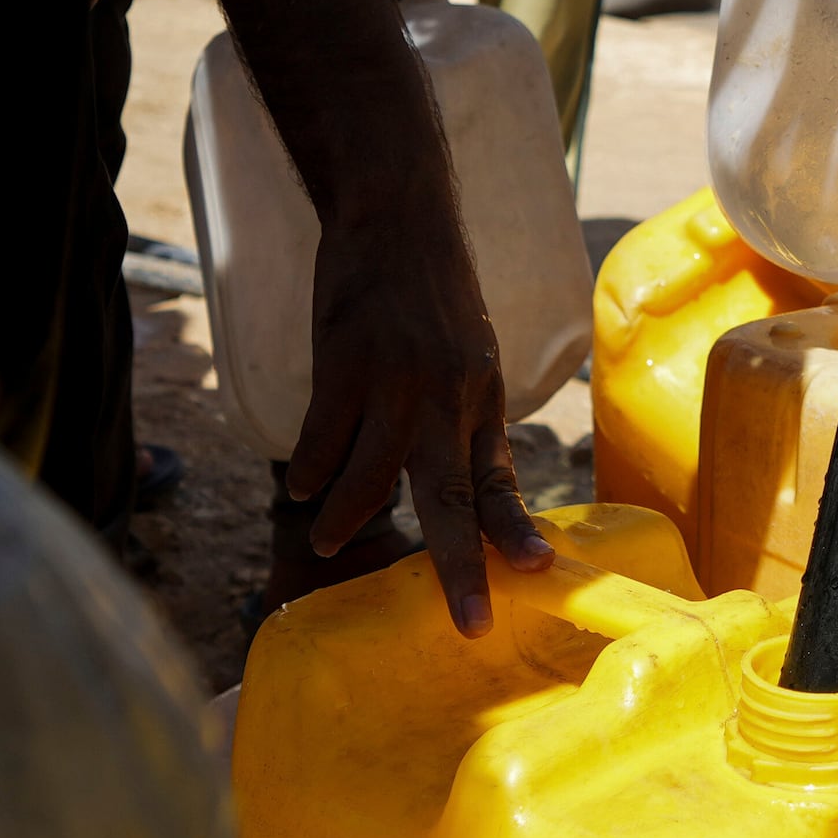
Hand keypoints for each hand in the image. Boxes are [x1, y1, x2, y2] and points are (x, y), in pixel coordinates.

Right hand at [276, 178, 549, 633]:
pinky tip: (304, 486)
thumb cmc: (432, 292)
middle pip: (452, 495)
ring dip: (346, 518)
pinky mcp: (347, 360)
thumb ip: (463, 419)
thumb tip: (461, 485)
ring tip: (325, 544)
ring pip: (374, 475)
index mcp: (480, 399)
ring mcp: (396, 381)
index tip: (532, 574)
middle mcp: (448, 397)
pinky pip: (326, 435)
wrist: (398, 216)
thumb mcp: (469, 356)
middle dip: (459, 564)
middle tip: (468, 620)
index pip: (498, 481)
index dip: (512, 531)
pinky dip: (314, 469)